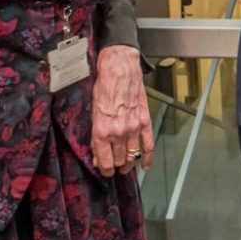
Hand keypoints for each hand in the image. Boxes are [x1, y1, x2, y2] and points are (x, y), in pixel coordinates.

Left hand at [91, 45, 152, 175]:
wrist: (119, 69)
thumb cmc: (103, 86)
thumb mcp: (92, 112)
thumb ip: (95, 135)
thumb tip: (97, 152)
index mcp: (102, 131)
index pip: (104, 162)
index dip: (104, 170)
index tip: (103, 170)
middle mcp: (118, 132)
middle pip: (119, 161)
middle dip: (115, 166)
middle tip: (113, 167)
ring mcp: (133, 128)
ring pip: (132, 156)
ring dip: (129, 164)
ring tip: (126, 166)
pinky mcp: (144, 121)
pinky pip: (148, 145)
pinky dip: (148, 158)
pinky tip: (145, 165)